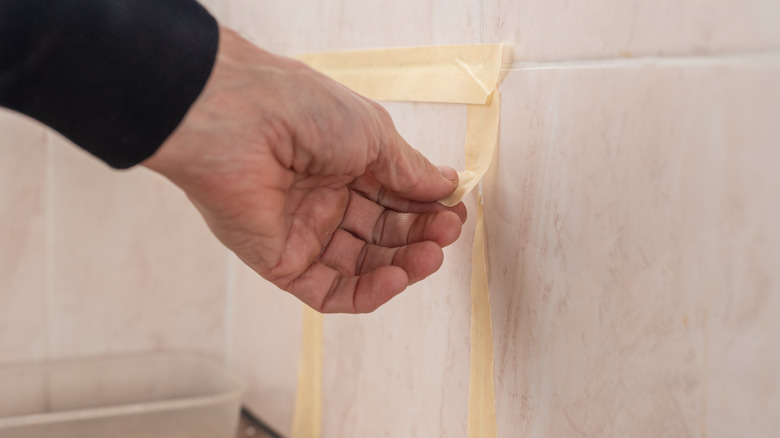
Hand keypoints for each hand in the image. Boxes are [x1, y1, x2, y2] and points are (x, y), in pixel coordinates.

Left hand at [143, 28, 465, 312]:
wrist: (240, 121)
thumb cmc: (304, 110)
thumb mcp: (373, 134)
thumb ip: (409, 169)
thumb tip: (447, 185)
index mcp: (344, 163)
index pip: (394, 197)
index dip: (426, 208)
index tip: (455, 211)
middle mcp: (324, 199)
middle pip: (383, 233)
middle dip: (419, 236)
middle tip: (447, 233)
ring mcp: (303, 233)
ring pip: (362, 265)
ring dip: (402, 265)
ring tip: (432, 256)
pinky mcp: (281, 263)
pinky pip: (330, 290)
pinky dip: (367, 292)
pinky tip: (397, 278)